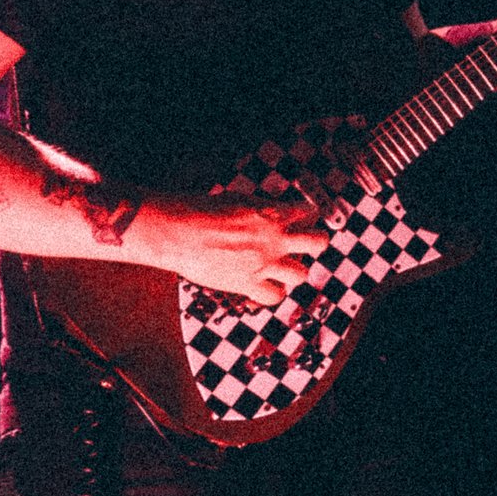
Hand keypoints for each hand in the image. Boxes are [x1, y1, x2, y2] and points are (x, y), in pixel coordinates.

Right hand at [130, 195, 322, 307]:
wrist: (178, 231)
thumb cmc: (200, 209)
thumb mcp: (238, 199)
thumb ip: (260, 208)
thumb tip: (270, 212)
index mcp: (273, 212)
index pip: (308, 211)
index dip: (305, 216)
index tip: (300, 218)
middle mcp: (275, 239)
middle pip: (319, 242)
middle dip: (316, 243)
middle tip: (308, 244)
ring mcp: (264, 263)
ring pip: (301, 274)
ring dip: (294, 271)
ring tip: (284, 269)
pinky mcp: (248, 283)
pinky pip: (274, 296)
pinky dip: (272, 293)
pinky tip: (264, 287)